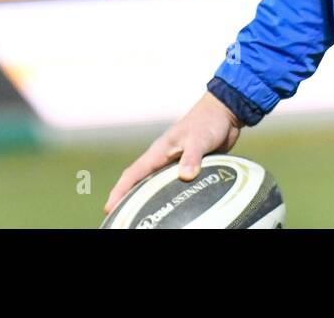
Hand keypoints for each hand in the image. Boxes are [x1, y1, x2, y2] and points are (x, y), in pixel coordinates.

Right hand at [103, 92, 242, 215]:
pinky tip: (172, 209)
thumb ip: (192, 156)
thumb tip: (185, 176)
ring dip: (148, 200)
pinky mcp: (188, 168)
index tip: (109, 208)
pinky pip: (173, 186)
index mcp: (159, 152)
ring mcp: (175, 164)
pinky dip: (168, 198)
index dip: (120, 191)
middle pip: (140, 183)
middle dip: (129, 200)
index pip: (134, 174)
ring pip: (156, 186)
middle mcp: (163, 159)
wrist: (224, 113)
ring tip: (143, 219)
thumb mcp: (199, 139)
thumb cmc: (208, 122)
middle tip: (122, 219)